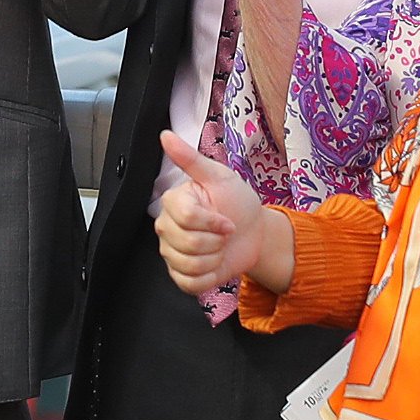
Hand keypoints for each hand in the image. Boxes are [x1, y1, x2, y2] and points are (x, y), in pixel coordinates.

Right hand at [154, 130, 267, 295]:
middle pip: (188, 243)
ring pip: (190, 265)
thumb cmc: (237, 201)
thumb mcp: (219, 177)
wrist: (254, 232)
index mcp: (174, 203)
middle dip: (216, 241)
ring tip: (219, 247)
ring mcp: (171, 252)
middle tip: (224, 233)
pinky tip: (215, 263)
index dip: (213, 222)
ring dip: (215, 258)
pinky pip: (190, 283)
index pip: (186, 218)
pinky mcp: (180, 274)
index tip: (227, 219)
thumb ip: (190, 159)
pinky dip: (210, 277)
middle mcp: (167, 227)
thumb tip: (165, 135)